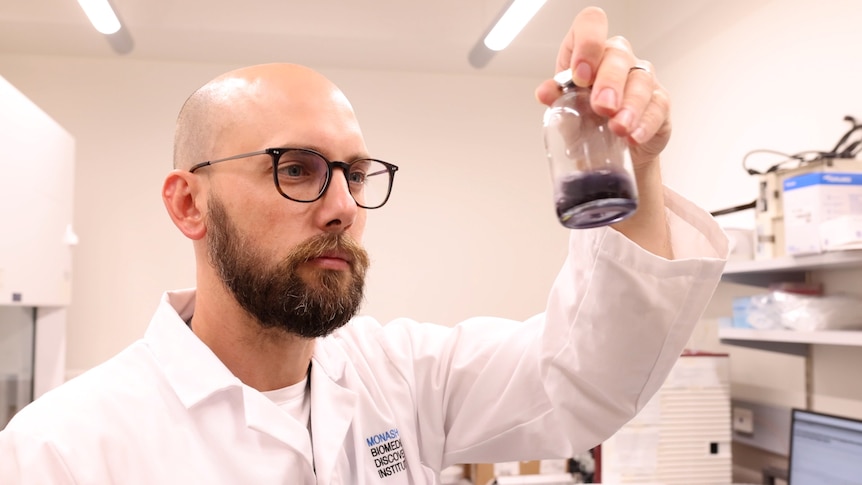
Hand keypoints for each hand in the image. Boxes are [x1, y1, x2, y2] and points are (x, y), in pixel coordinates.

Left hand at [535, 7, 670, 167]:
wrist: (606, 150)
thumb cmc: (585, 120)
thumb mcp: (566, 111)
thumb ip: (556, 99)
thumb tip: (545, 92)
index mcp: (589, 52)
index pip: (591, 24)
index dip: (588, 43)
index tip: (580, 75)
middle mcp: (617, 58)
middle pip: (618, 54)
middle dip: (609, 81)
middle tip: (601, 107)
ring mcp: (641, 78)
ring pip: (641, 79)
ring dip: (630, 105)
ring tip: (618, 127)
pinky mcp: (659, 102)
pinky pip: (658, 106)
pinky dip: (645, 122)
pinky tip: (633, 135)